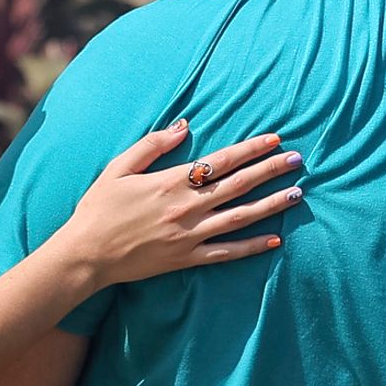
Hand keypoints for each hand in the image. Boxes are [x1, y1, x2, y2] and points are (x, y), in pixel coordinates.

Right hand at [51, 121, 301, 289]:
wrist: (86, 254)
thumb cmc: (99, 207)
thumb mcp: (119, 167)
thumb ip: (153, 144)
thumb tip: (186, 125)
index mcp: (171, 181)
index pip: (222, 161)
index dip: (251, 149)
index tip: (275, 139)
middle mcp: (186, 207)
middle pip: (239, 185)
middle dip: (271, 170)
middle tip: (298, 160)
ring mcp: (189, 235)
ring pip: (240, 217)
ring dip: (271, 204)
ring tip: (296, 194)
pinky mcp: (187, 259)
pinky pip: (227, 253)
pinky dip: (252, 247)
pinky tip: (275, 239)